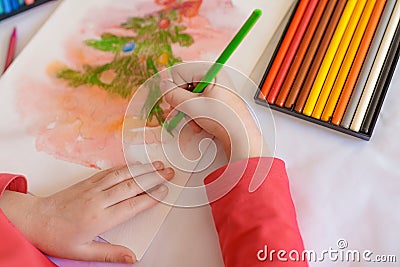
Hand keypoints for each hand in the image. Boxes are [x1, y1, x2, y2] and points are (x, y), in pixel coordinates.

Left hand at [0, 162, 173, 263]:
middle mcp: (99, 200)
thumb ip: (110, 253)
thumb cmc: (58, 237)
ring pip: (123, 175)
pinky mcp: (87, 181)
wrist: (36, 220)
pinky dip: (125, 167)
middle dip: (153, 178)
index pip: (133, 205)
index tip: (165, 191)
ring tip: (157, 165)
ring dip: (142, 169)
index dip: (151, 197)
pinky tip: (135, 165)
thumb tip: (132, 257)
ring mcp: (93, 188)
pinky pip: (110, 171)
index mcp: (101, 218)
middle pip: (132, 186)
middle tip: (169, 173)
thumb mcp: (84, 252)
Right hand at [162, 63, 269, 161]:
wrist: (241, 136)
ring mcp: (215, 89)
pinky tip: (199, 124)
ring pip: (190, 95)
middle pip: (184, 83)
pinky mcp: (216, 100)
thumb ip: (173, 95)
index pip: (180, 70)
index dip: (173, 86)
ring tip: (193, 121)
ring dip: (187, 110)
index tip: (173, 100)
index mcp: (210, 71)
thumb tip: (163, 86)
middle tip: (177, 111)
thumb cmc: (224, 119)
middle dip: (180, 101)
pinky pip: (198, 102)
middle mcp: (213, 77)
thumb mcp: (192, 106)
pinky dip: (195, 114)